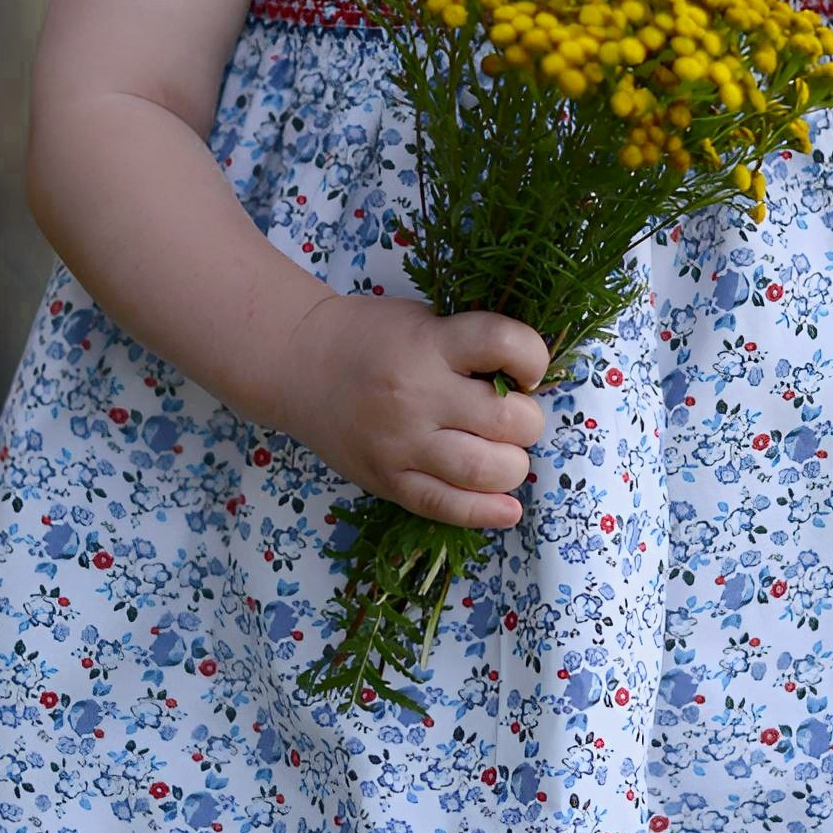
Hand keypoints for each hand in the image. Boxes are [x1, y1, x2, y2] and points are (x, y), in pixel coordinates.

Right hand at [268, 291, 548, 527]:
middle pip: (509, 420)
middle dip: (527, 422)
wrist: (299, 363)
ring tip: (502, 455)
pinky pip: (446, 507)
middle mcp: (417, 395)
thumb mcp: (422, 320)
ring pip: (486, 471)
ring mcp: (401, 444)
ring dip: (512, 467)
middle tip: (511, 417)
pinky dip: (486, 512)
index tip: (527, 370)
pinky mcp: (387, 480)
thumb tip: (530, 384)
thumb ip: (470, 346)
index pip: (506, 345)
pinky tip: (508, 509)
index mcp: (430, 344)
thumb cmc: (371, 337)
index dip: (533, 359)